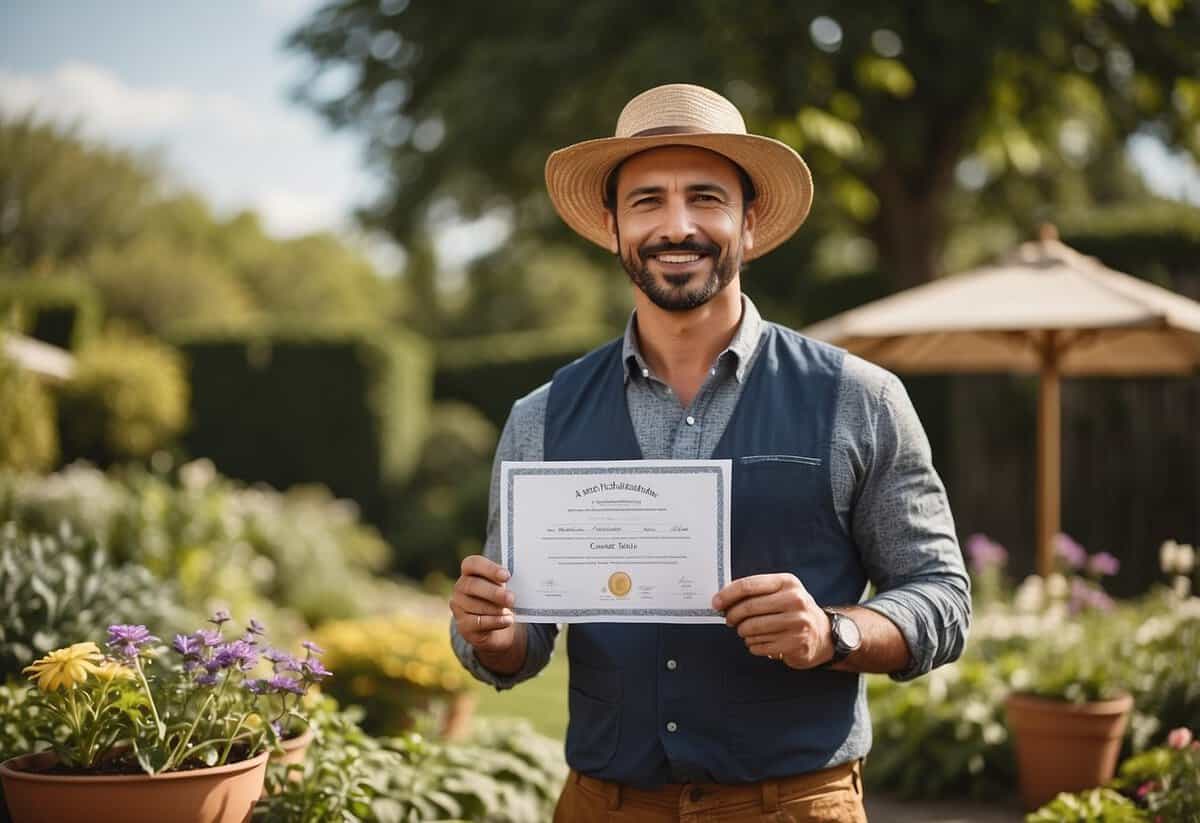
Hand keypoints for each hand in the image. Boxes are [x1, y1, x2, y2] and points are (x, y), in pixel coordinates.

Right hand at [450, 555, 518, 654]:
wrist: (499, 625)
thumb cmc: (502, 599)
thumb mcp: (505, 587)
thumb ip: (507, 581)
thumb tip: (526, 576)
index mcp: (470, 572)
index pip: (472, 563)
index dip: (489, 568)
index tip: (506, 576)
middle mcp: (461, 587)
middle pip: (472, 585)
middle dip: (493, 592)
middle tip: (511, 598)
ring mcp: (459, 606)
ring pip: (474, 605)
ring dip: (495, 608)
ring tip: (509, 611)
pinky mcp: (463, 625)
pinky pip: (477, 622)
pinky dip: (494, 621)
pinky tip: (507, 620)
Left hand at [712, 574, 832, 668]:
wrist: (823, 634)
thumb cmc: (794, 611)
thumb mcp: (781, 592)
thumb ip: (755, 592)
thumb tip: (722, 599)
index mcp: (787, 582)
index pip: (749, 586)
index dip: (728, 595)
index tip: (716, 603)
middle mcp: (795, 600)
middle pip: (748, 608)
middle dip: (732, 616)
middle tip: (729, 620)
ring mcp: (797, 623)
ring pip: (752, 629)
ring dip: (743, 632)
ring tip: (747, 631)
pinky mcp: (796, 644)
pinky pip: (760, 646)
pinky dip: (753, 645)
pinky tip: (758, 642)